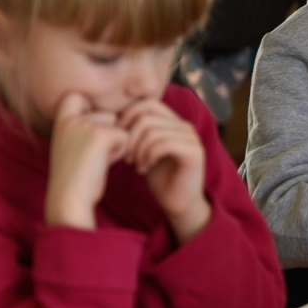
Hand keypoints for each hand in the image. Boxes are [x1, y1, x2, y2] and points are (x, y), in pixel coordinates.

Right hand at [44, 93, 128, 230]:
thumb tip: (116, 115)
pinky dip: (120, 152)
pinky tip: (103, 163)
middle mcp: (70, 119)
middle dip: (109, 134)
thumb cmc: (77, 177)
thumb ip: (87, 128)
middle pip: (108, 115)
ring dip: (115, 143)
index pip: (76, 97)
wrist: (69, 197)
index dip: (89, 108)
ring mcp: (84, 125)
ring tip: (96, 159)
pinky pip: (125, 137)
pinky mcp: (100, 135)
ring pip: (118, 125)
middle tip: (92, 155)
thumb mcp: (75, 146)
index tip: (89, 132)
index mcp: (60, 121)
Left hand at [117, 99, 211, 242]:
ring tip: (135, 164)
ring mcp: (191, 138)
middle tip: (126, 156)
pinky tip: (144, 168)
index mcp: (173, 122)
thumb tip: (113, 117)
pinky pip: (164, 144)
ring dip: (137, 149)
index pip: (147, 104)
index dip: (128, 117)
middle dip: (129, 136)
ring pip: (153, 130)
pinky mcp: (194, 152)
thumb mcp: (143, 150)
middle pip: (147, 116)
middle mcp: (185, 126)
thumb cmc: (159, 177)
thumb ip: (137, 132)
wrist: (178, 203)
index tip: (118, 138)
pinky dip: (148, 155)